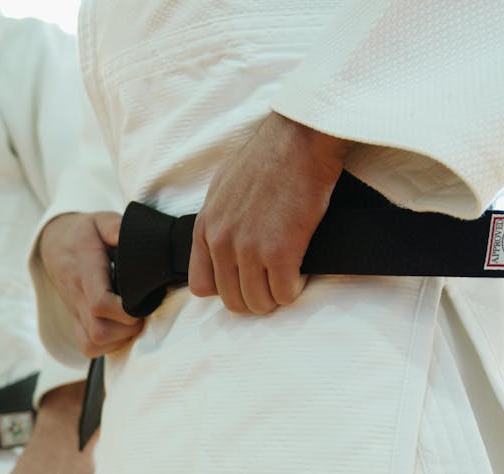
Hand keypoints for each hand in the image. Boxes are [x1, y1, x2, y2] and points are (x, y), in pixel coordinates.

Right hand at [38, 211, 142, 356]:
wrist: (53, 244)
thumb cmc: (83, 233)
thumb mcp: (99, 220)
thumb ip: (117, 227)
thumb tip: (136, 237)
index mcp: (85, 271)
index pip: (100, 303)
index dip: (125, 311)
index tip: (142, 303)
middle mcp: (77, 296)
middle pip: (98, 331)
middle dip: (126, 329)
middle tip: (142, 313)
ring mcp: (75, 311)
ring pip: (93, 343)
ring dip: (119, 339)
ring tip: (133, 320)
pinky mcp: (75, 320)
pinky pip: (87, 347)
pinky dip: (107, 346)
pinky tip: (120, 329)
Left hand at [189, 112, 349, 313]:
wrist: (297, 141)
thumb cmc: (266, 157)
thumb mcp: (222, 188)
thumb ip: (217, 220)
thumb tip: (221, 243)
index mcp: (205, 228)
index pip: (201, 286)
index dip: (225, 288)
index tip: (244, 280)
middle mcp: (222, 242)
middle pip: (232, 300)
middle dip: (254, 298)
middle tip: (273, 284)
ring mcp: (249, 249)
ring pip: (258, 303)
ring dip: (275, 297)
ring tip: (288, 278)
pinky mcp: (280, 252)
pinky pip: (284, 293)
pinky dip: (295, 288)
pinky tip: (301, 271)